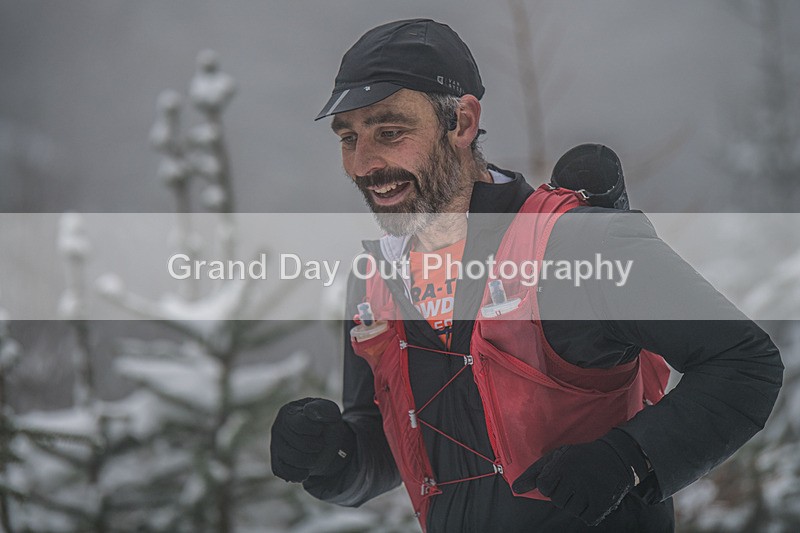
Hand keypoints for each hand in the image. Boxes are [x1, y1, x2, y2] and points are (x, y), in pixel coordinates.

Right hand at [271, 397, 354, 482]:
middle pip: (301, 444)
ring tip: (314, 454)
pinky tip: (306, 469)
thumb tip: (309, 411)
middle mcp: (277, 428)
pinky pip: (286, 473)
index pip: (301, 424)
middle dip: (317, 445)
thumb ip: (323, 408)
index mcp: (288, 412)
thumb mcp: (330, 412)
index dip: (316, 429)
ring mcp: (275, 447)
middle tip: (319, 442)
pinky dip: (300, 474)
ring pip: (295, 460)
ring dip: (312, 460)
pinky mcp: (276, 463)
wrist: (324, 440)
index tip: (321, 428)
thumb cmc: (325, 422)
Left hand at [511, 429, 648, 525]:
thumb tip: (514, 489)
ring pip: (571, 510)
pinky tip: (593, 496)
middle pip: (557, 500)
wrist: (616, 456)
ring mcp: (589, 492)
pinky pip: (586, 518)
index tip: (561, 476)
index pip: (543, 487)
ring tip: (585, 487)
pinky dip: (589, 511)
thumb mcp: (555, 458)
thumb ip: (533, 474)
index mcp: (561, 465)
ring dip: (576, 502)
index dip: (550, 484)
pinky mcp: (602, 504)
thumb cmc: (579, 458)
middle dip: (564, 493)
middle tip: (576, 480)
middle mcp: (574, 478)